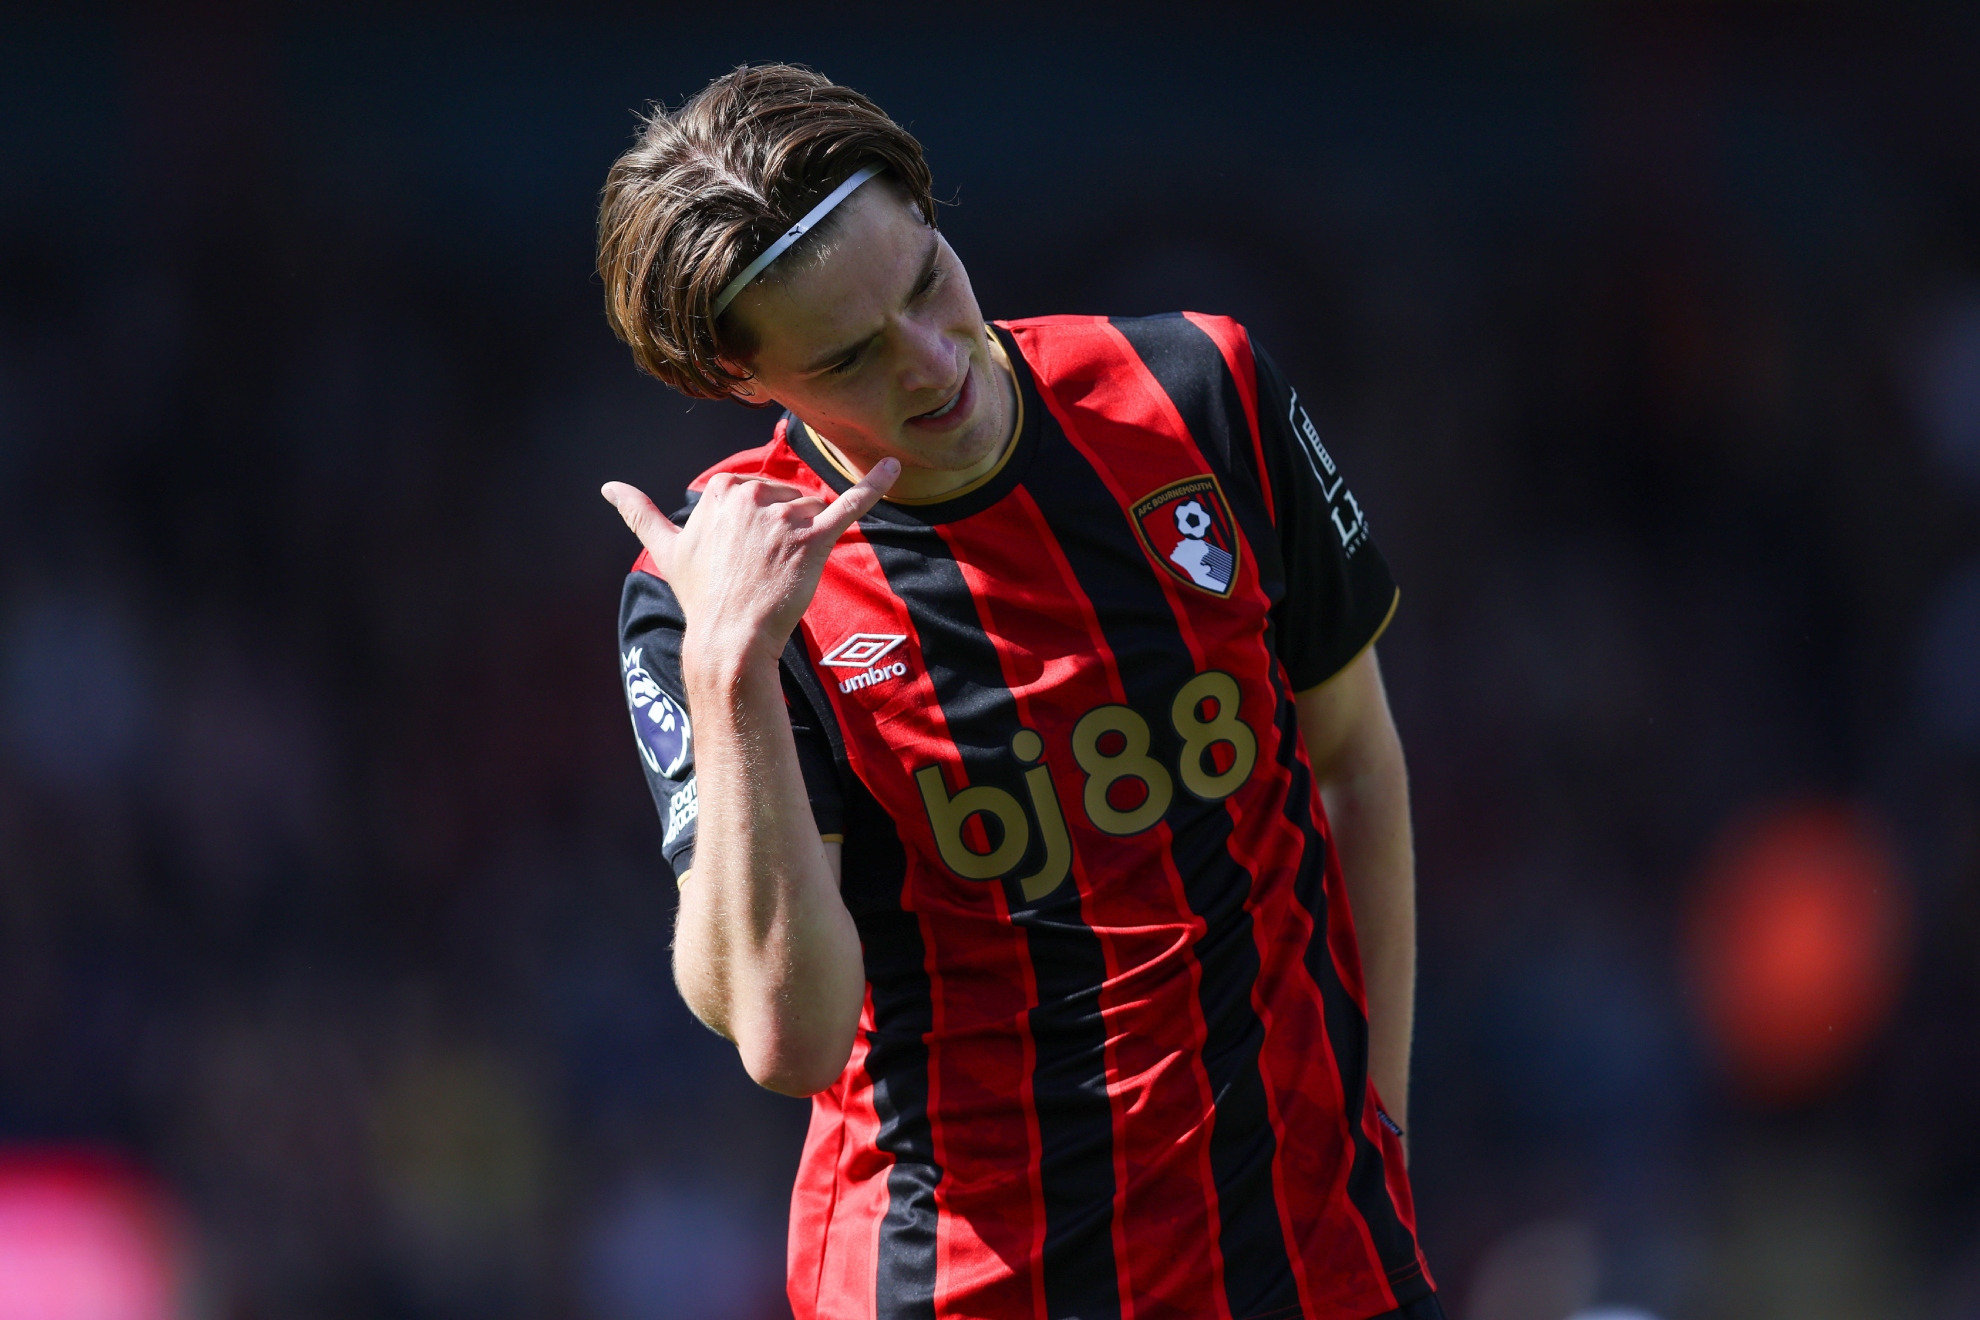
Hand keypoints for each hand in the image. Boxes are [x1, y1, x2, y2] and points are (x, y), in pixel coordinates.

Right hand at [601, 459, 898, 673]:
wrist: (728, 639)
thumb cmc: (700, 596)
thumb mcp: (665, 549)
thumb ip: (639, 513)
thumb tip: (608, 487)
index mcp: (721, 492)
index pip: (756, 492)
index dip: (757, 525)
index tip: (745, 555)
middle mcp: (750, 499)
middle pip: (786, 499)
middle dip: (782, 530)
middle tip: (763, 570)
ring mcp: (783, 519)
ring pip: (811, 511)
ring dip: (805, 539)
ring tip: (783, 573)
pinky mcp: (813, 540)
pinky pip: (849, 504)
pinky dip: (875, 484)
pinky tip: (896, 465)